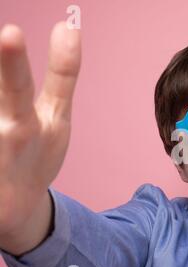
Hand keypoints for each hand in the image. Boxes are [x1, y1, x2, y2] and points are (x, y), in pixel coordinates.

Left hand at [0, 22, 80, 253]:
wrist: (11, 206)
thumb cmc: (35, 156)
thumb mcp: (57, 119)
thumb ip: (63, 74)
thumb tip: (69, 26)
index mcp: (25, 126)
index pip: (18, 88)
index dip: (13, 61)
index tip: (10, 33)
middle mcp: (1, 135)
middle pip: (4, 95)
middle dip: (4, 68)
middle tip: (6, 40)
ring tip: (7, 127)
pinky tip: (1, 120)